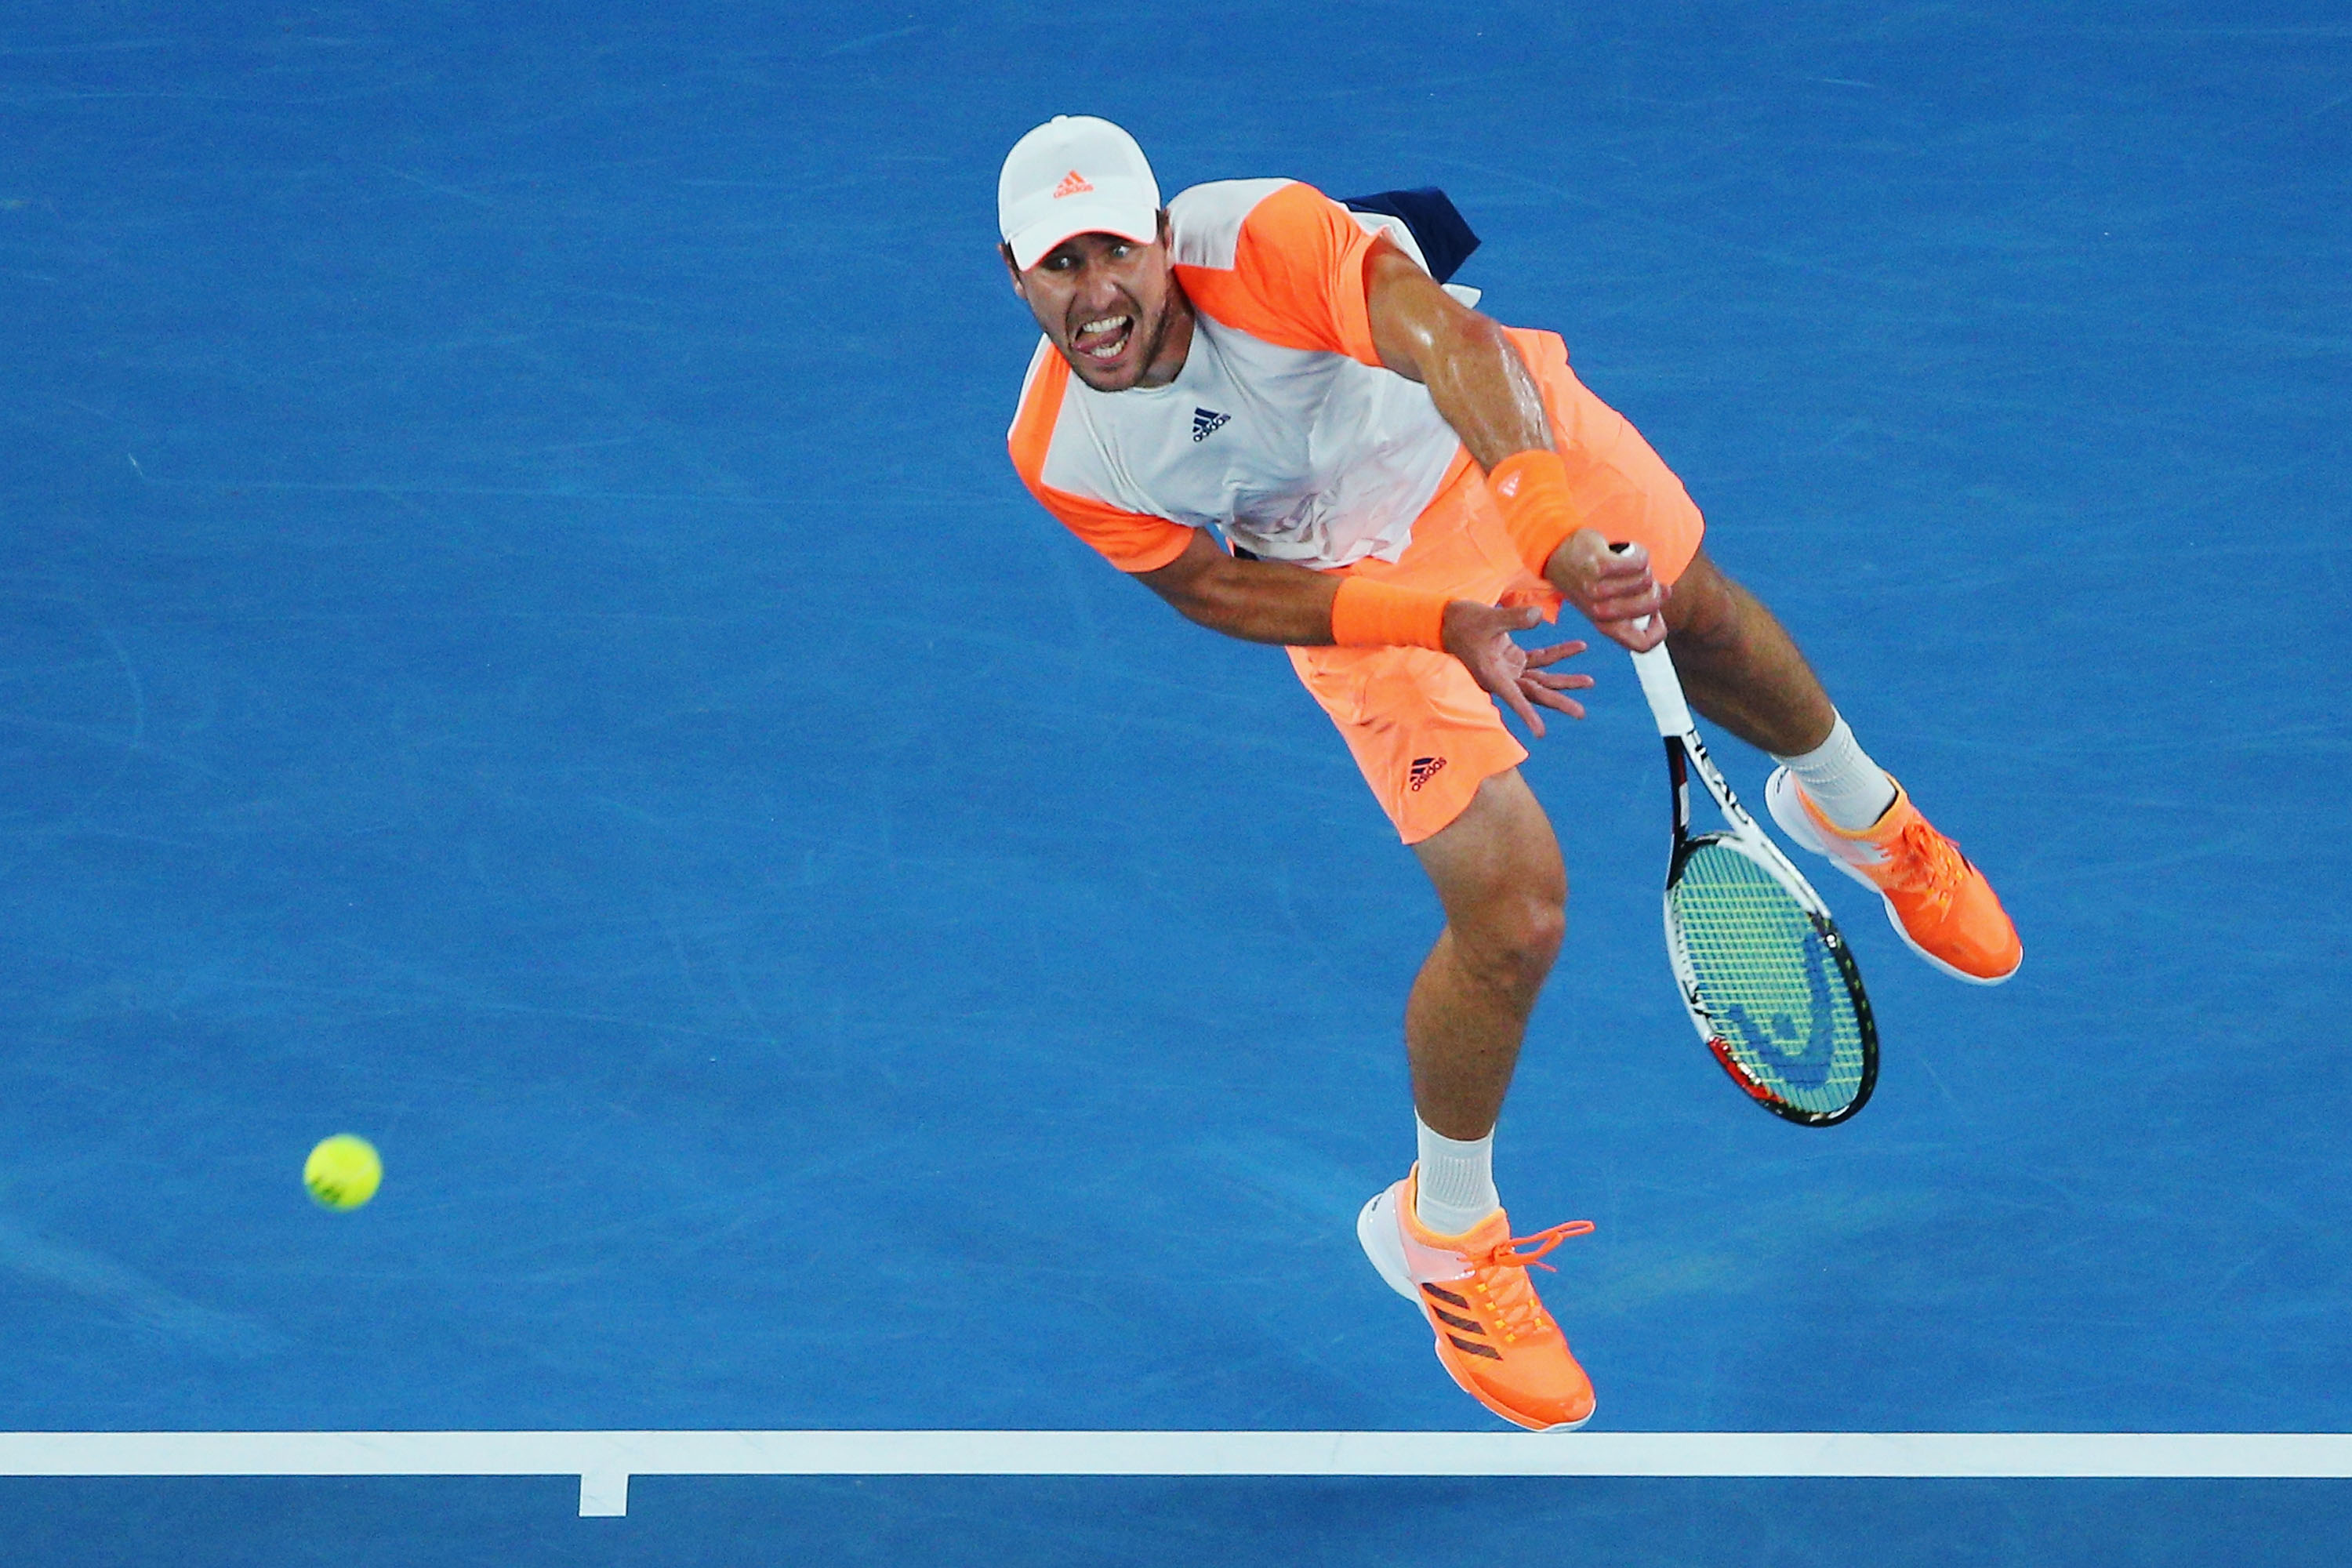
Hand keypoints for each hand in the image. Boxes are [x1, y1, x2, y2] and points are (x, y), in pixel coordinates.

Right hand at [1440, 601, 1593, 738]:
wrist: (1450, 620)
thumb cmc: (1464, 621)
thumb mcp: (1489, 618)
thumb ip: (1514, 619)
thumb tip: (1538, 616)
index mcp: (1493, 674)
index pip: (1513, 697)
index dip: (1526, 714)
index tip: (1540, 732)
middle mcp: (1503, 677)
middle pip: (1535, 693)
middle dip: (1558, 701)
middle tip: (1580, 713)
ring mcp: (1511, 669)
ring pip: (1542, 679)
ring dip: (1565, 680)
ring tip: (1589, 682)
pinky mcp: (1515, 658)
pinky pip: (1542, 658)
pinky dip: (1560, 653)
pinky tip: (1579, 647)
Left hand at [1544, 530, 1666, 650]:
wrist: (1559, 554)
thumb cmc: (1591, 576)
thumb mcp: (1612, 598)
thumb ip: (1638, 601)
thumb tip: (1666, 593)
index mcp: (1606, 625)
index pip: (1642, 645)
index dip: (1659, 630)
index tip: (1655, 613)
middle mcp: (1600, 612)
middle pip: (1650, 605)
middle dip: (1655, 589)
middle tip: (1645, 579)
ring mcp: (1597, 590)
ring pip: (1645, 580)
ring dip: (1644, 568)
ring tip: (1631, 564)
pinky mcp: (1598, 567)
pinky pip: (1638, 563)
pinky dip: (1640, 553)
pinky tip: (1631, 550)